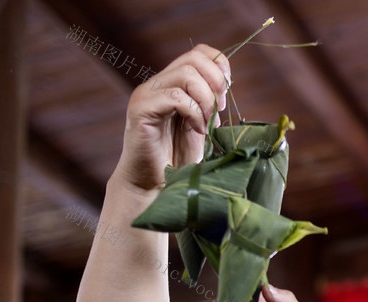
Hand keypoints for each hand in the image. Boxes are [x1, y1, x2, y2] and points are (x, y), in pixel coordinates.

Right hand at [112, 44, 230, 192]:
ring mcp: (146, 94)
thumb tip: (226, 82)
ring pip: (186, 75)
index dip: (219, 66)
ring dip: (205, 100)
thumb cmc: (178, 159)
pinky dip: (194, 112)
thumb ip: (209, 102)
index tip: (225, 95)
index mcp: (172, 83)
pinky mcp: (141, 110)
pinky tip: (197, 130)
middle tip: (219, 110)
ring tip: (206, 124)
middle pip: (193, 59)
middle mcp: (157, 84)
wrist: (153, 184)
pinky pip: (176, 96)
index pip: (198, 52)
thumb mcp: (201, 125)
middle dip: (215, 84)